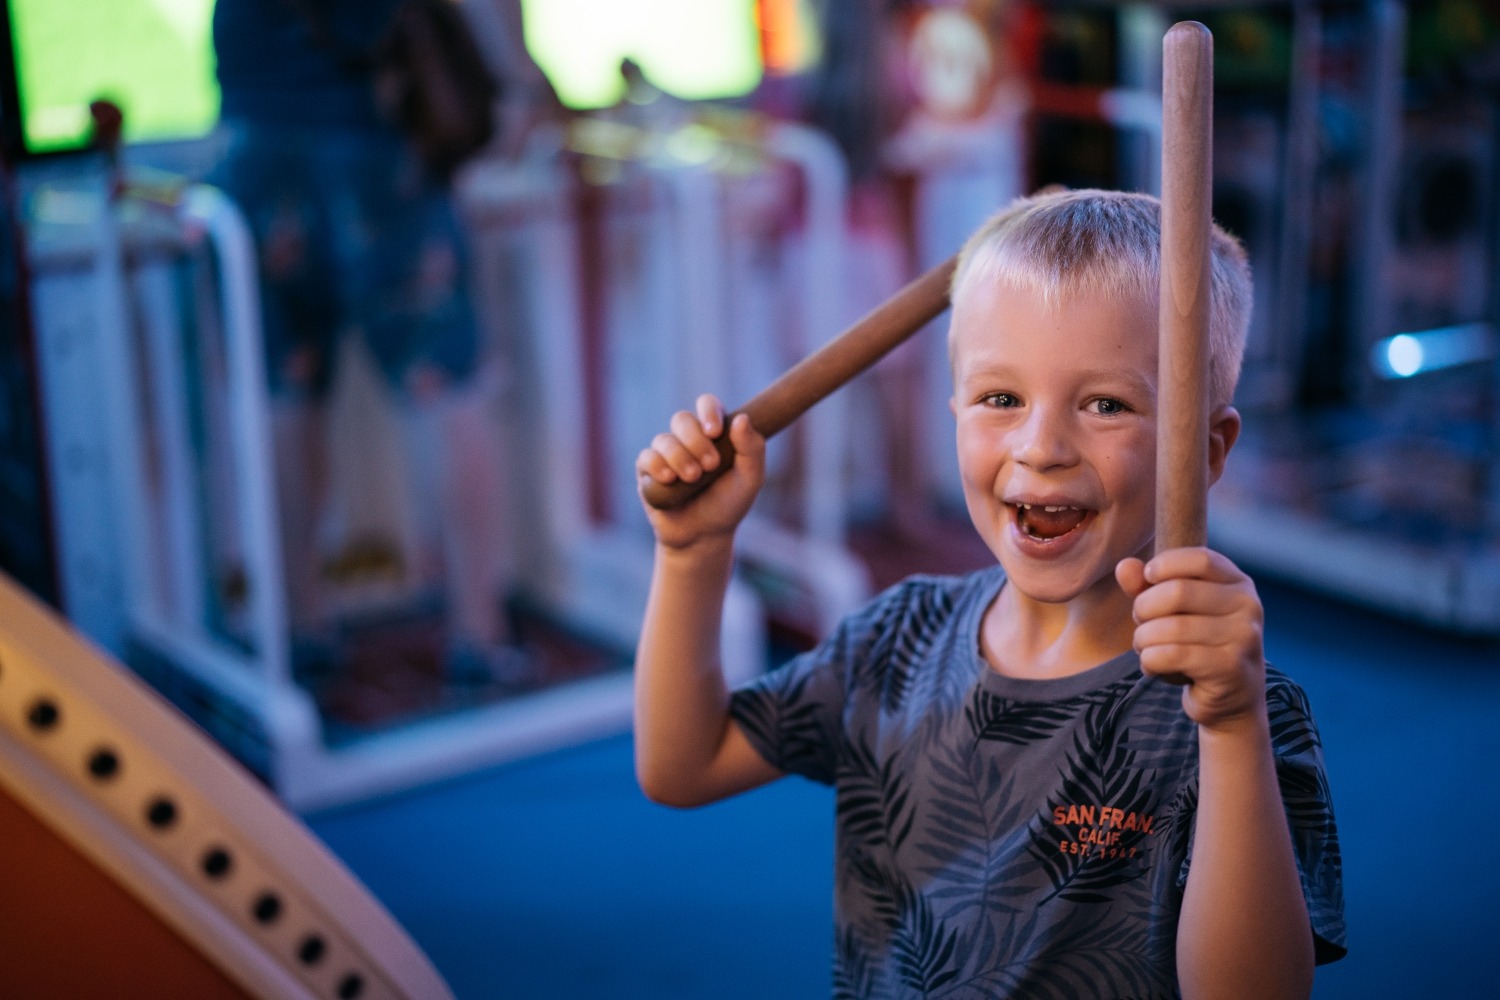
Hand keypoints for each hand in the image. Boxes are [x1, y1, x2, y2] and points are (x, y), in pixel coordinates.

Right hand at [636, 394, 765, 550]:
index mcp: (712, 433)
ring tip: (693, 478)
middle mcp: (687, 439)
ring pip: (664, 439)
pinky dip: (659, 467)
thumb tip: (741, 418)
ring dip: (680, 457)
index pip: (707, 404)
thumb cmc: (728, 505)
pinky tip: (670, 480)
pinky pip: (646, 458)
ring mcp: (665, 453)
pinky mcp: (647, 471)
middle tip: (710, 465)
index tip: (715, 431)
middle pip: (682, 419)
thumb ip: (752, 449)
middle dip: (696, 441)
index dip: (708, 411)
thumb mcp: (750, 479)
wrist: (703, 536)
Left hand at [1115, 548, 1265, 732]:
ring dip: (1143, 640)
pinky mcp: (1230, 667)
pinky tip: (1153, 667)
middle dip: (1144, 609)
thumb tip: (1124, 566)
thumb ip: (1148, 587)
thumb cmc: (1197, 647)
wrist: (1231, 700)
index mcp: (1238, 584)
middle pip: (1177, 591)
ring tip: (1145, 649)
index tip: (1147, 580)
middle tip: (1141, 626)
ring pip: (1170, 627)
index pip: (1200, 559)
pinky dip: (1150, 661)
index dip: (1164, 565)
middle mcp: (1248, 606)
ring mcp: (1243, 637)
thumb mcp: (1173, 613)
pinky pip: (1172, 655)